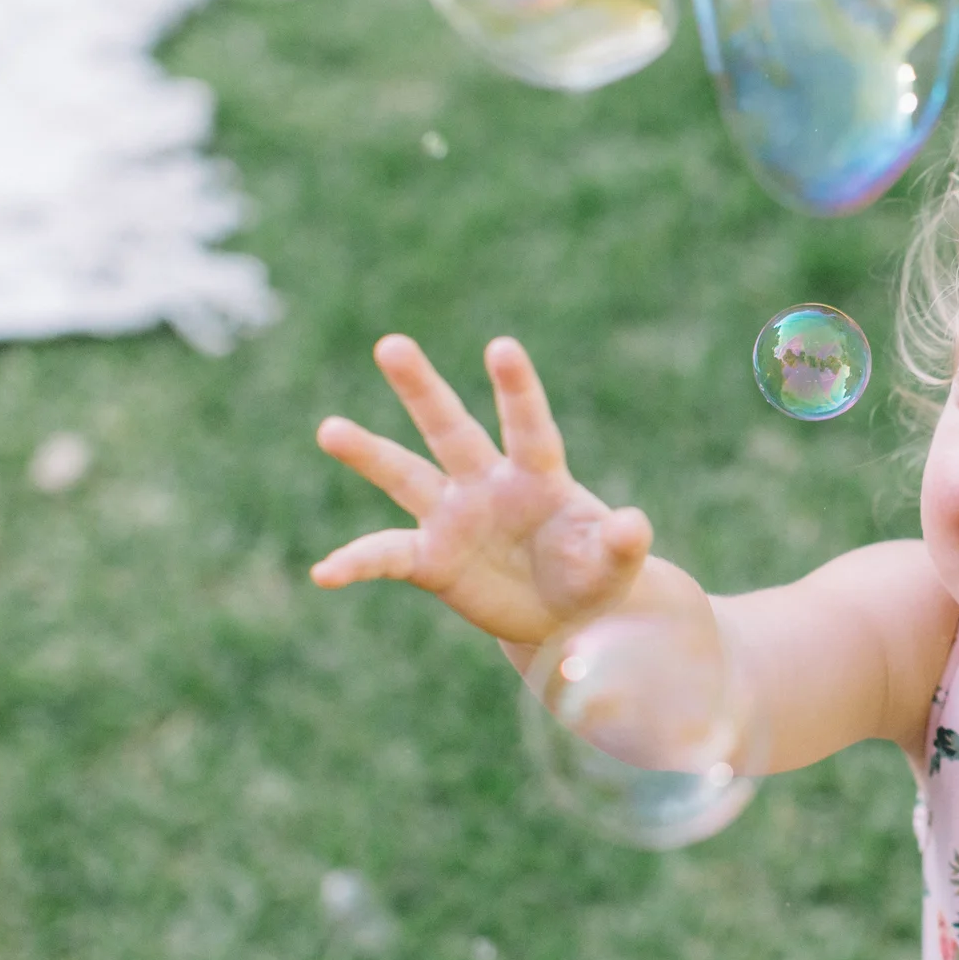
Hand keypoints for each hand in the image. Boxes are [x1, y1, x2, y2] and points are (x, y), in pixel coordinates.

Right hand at [311, 335, 651, 645]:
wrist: (565, 615)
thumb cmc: (594, 574)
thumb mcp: (615, 564)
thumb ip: (623, 544)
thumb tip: (634, 525)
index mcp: (539, 476)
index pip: (528, 426)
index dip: (516, 389)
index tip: (502, 346)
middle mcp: (487, 484)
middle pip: (451, 429)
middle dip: (422, 389)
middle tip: (392, 344)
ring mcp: (453, 518)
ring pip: (405, 476)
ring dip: (368, 454)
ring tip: (329, 428)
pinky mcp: (431, 560)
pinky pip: (386, 556)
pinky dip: (355, 563)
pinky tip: (324, 573)